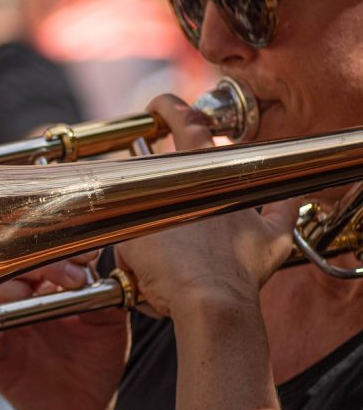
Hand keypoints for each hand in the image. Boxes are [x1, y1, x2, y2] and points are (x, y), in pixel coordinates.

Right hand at [0, 252, 129, 409]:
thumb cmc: (94, 362)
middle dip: (30, 263)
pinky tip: (6, 329)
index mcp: (38, 284)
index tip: (84, 261)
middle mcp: (11, 299)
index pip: (29, 251)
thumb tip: (91, 262)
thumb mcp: (107, 322)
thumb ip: (100, 291)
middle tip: (68, 277)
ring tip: (32, 297)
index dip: (52, 249)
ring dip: (4, 290)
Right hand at [114, 95, 299, 316]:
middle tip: (175, 126)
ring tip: (208, 176)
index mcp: (187, 177)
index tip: (158, 106)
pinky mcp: (270, 237)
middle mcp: (221, 185)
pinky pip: (283, 211)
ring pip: (243, 173)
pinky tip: (284, 196)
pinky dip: (283, 203)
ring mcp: (248, 209)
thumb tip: (125, 230)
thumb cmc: (166, 275)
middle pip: (211, 145)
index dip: (169, 108)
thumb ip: (129, 227)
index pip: (183, 124)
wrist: (206, 303)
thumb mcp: (130, 245)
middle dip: (191, 129)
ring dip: (224, 170)